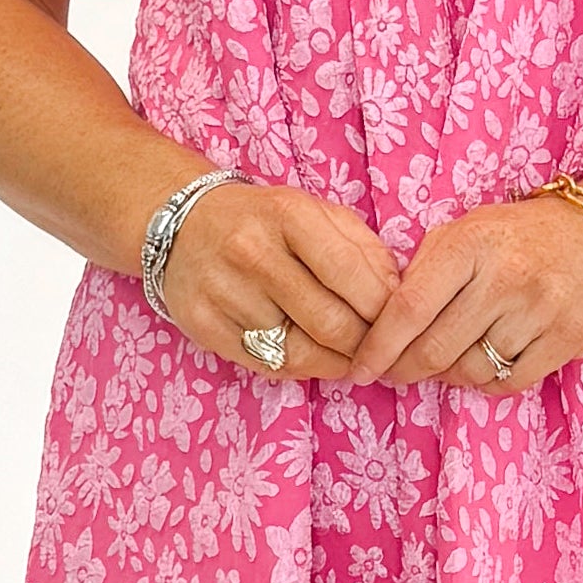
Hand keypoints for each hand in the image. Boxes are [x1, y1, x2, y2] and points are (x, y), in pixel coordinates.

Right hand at [161, 178, 403, 377]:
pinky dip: (303, 368)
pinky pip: (270, 366)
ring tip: (350, 353)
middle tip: (378, 346)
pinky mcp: (205, 326)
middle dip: (366, 343)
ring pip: (302, 353)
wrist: (183, 224)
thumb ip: (364, 250)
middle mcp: (252, 252)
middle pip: (331, 323)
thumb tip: (398, 298)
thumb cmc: (265, 222)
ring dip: (337, 361)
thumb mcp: (317, 214)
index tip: (398, 320)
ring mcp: (224, 292)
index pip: (351, 274)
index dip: (384, 308)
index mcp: (288, 215)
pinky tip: (314, 355)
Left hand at [341, 190, 582, 393]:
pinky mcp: (568, 337)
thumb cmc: (522, 235)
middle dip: (405, 370)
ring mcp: (541, 310)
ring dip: (448, 376)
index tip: (361, 368)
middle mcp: (505, 277)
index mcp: (470, 244)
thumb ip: (425, 269)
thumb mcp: (467, 231)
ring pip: (471, 371)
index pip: (408, 308)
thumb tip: (381, 324)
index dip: (378, 347)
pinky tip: (480, 367)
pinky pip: (509, 382)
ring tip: (443, 364)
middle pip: (435, 349)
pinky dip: (486, 382)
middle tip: (395, 373)